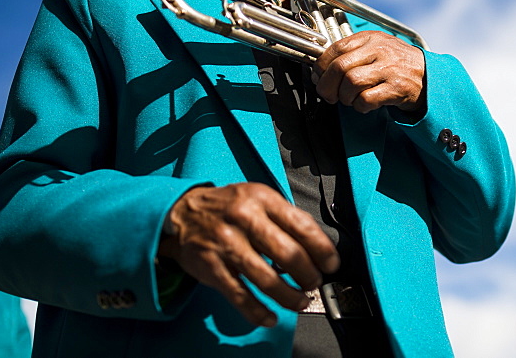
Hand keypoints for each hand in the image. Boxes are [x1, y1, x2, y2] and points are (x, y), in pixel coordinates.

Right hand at [157, 183, 339, 326]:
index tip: (331, 264)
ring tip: (300, 301)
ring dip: (289, 296)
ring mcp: (227, 244)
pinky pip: (240, 296)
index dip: (322, 249)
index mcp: (262, 199)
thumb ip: (286, 218)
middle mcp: (245, 219)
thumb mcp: (259, 198)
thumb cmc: (229, 207)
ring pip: (267, 279)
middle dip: (308, 275)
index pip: (302, 226)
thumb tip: (317, 248)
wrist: (183, 212)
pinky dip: (258, 312)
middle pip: (288, 254)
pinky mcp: (211, 267)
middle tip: (314, 283)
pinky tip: (270, 317)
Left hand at [312, 30, 425, 113]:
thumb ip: (351, 53)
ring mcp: (389, 69)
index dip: (321, 66)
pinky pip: (367, 99)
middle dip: (327, 85)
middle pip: (340, 67)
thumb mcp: (376, 48)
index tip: (319, 77)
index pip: (336, 48)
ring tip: (349, 99)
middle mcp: (379, 50)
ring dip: (344, 96)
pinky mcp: (396, 88)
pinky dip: (360, 106)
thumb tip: (320, 70)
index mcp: (371, 38)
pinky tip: (364, 104)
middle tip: (329, 94)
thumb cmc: (397, 62)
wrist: (428, 75)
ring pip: (351, 82)